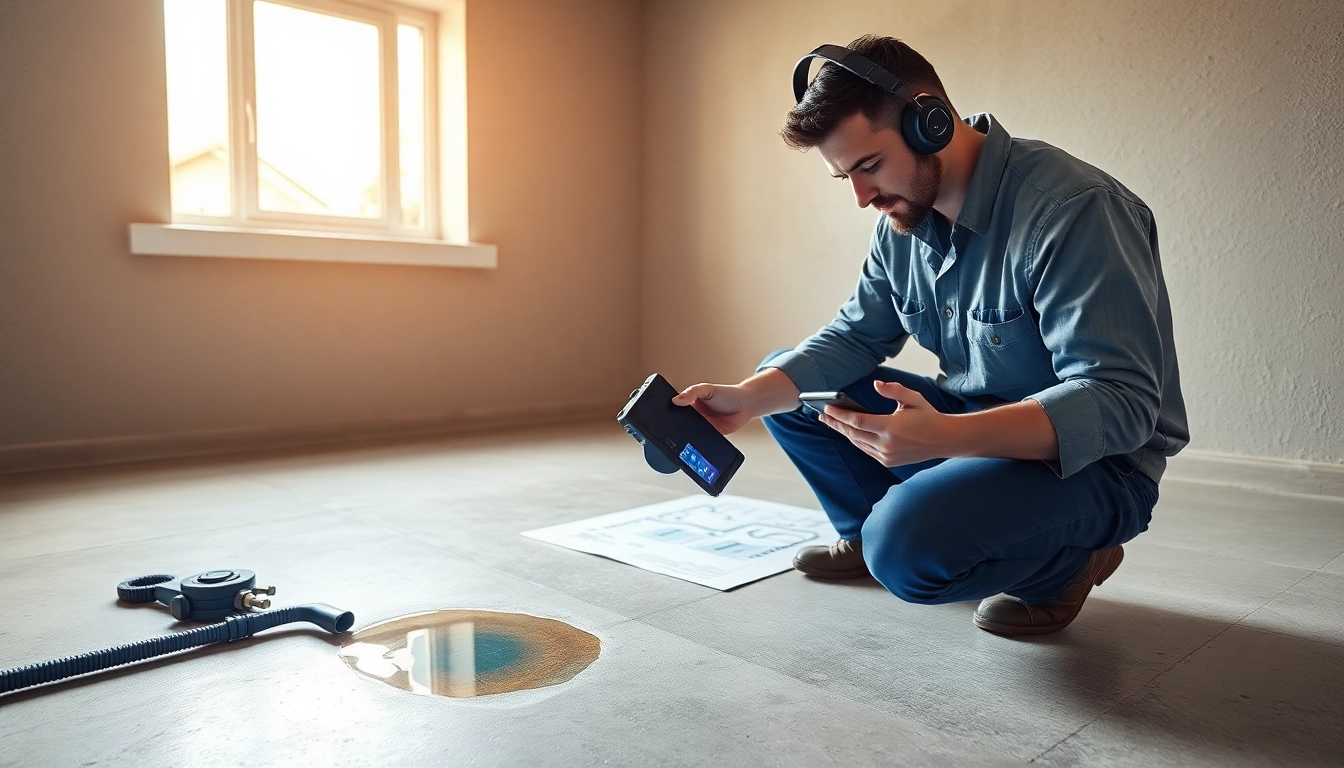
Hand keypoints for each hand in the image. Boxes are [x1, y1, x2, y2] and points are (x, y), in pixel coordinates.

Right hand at [672, 383, 754, 435]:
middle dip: (676, 426)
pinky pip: (701, 441)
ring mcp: (702, 426)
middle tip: (673, 428)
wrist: (746, 406)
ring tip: (684, 437)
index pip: (675, 408)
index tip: (663, 415)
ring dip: (687, 436)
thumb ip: (692, 393)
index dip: (670, 411)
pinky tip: (697, 442)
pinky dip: (699, 443)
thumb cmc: (728, 394)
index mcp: (690, 402)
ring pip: (689, 433)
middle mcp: (694, 415)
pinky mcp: (710, 436)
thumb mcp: (708, 389)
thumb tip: (675, 400)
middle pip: (680, 423)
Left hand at [818, 380, 956, 465]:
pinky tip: (848, 432)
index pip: (858, 421)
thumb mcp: (913, 398)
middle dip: (836, 424)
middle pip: (853, 433)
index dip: (840, 415)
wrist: (944, 440)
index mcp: (891, 428)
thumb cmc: (928, 416)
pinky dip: (855, 440)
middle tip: (822, 415)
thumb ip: (893, 390)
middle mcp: (886, 445)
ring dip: (843, 432)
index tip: (828, 408)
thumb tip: (875, 385)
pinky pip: (866, 450)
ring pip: (857, 443)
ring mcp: (887, 456)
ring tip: (831, 422)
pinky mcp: (888, 461)